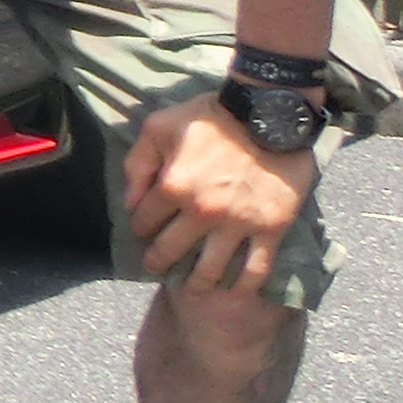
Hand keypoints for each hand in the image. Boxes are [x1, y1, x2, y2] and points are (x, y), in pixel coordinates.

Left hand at [123, 97, 310, 294]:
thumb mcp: (159, 127)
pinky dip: (243, 285)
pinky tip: (233, 290)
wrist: (270, 112)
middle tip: (157, 264)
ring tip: (192, 286)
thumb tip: (131, 203)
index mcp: (172, 186)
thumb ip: (137, 164)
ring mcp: (238, 223)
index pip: (144, 222)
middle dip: (158, 261)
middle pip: (170, 252)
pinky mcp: (271, 228)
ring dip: (196, 283)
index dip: (140, 227)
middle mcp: (202, 211)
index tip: (144, 229)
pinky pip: (256, 268)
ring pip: (211, 270)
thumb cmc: (210, 116)